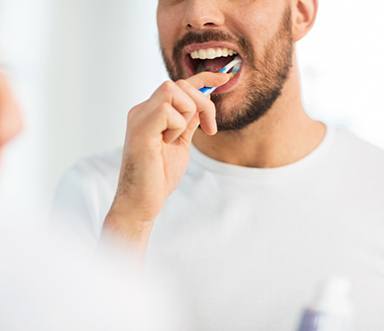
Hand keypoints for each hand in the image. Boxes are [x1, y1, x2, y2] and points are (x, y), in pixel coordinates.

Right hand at [104, 72, 230, 245]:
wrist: (142, 201)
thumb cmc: (158, 176)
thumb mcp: (180, 143)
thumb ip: (188, 122)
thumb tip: (203, 103)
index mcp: (151, 113)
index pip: (178, 85)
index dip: (203, 78)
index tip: (224, 78)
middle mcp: (143, 110)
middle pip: (179, 84)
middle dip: (203, 103)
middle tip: (209, 129)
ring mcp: (139, 117)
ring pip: (173, 90)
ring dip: (186, 115)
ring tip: (176, 139)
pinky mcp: (140, 128)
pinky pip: (167, 110)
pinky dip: (176, 127)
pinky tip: (167, 143)